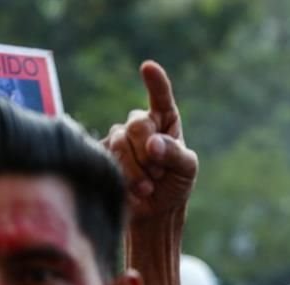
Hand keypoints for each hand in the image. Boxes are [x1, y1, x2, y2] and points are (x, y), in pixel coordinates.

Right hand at [103, 61, 197, 221]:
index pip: (160, 97)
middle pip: (137, 124)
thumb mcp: (186, 169)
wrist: (154, 212)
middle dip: (148, 152)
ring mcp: (119, 139)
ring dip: (137, 169)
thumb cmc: (174, 185)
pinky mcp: (103, 156)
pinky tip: (134, 188)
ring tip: (148, 186)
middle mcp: (140, 124)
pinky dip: (124, 176)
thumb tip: (153, 144)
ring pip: (119, 142)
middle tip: (159, 172)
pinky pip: (107, 159)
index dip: (155, 82)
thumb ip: (174, 153)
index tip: (148, 67)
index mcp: (164, 119)